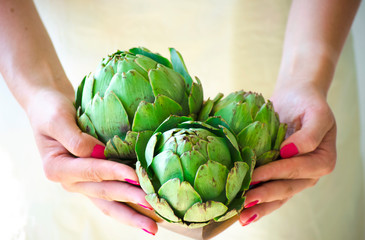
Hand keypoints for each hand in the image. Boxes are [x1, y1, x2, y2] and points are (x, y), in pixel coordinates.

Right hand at [26, 87, 157, 234]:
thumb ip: (75, 139)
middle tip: (154, 212)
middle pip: (104, 194)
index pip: (92, 172)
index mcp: (58, 168)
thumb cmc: (50, 110)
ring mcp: (82, 182)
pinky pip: (110, 195)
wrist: (47, 107)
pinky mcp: (92, 179)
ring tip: (152, 226)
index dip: (114, 173)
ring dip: (130, 213)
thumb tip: (99, 154)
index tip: (136, 176)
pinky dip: (126, 203)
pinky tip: (143, 211)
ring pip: (108, 202)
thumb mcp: (57, 119)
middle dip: (130, 202)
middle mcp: (70, 181)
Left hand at [239, 82, 335, 225]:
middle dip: (264, 196)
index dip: (275, 174)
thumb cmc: (307, 104)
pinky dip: (259, 200)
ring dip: (260, 206)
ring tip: (241, 216)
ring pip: (278, 196)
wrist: (297, 99)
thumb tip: (289, 152)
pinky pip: (271, 190)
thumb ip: (309, 135)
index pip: (296, 169)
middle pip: (286, 188)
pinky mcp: (280, 175)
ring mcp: (295, 177)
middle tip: (244, 203)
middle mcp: (309, 173)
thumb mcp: (317, 114)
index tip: (254, 177)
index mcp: (322, 161)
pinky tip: (244, 209)